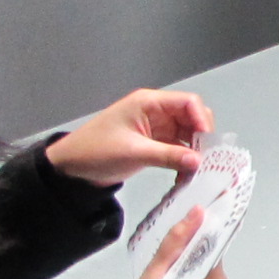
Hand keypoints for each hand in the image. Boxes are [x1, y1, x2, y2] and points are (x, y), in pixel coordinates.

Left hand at [45, 89, 212, 187]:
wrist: (70, 167)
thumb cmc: (96, 151)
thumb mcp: (133, 152)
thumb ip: (168, 156)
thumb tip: (199, 162)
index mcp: (149, 103)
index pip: (188, 103)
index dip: (202, 120)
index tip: (208, 144)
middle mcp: (156, 112)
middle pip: (192, 118)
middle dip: (202, 138)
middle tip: (208, 160)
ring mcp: (156, 128)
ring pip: (187, 135)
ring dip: (194, 152)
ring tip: (199, 172)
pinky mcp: (154, 143)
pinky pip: (177, 148)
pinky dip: (184, 160)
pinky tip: (186, 175)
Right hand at [129, 208, 233, 278]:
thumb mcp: (154, 274)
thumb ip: (176, 241)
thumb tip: (198, 212)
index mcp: (209, 278)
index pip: (212, 243)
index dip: (200, 234)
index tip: (188, 230)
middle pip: (211, 259)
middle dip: (193, 256)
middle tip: (169, 265)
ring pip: (211, 274)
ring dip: (196, 272)